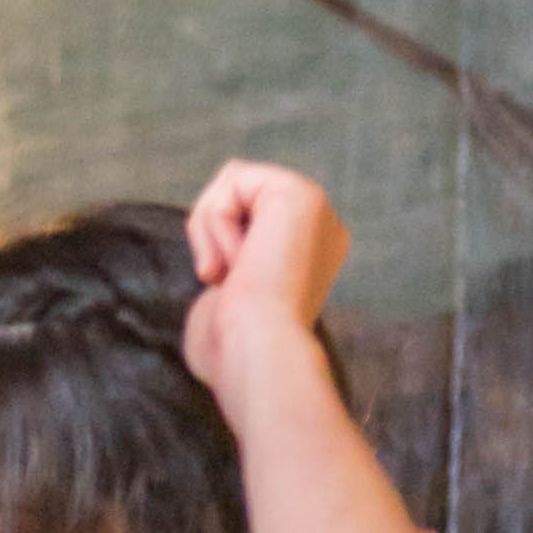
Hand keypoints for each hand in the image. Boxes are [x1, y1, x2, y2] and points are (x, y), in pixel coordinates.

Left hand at [181, 161, 349, 418]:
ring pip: (231, 182)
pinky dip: (217, 220)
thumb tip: (213, 265)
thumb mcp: (224, 304)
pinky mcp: (300, 191)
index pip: (249, 221)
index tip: (229, 294)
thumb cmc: (234, 350)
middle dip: (213, 235)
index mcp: (310, 259)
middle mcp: (321, 230)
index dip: (222, 250)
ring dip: (211, 230)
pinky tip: (238, 259)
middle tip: (223, 282)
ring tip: (230, 272)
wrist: (254, 355)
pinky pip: (233, 178)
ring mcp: (315, 208)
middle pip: (239, 196)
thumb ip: (225, 271)